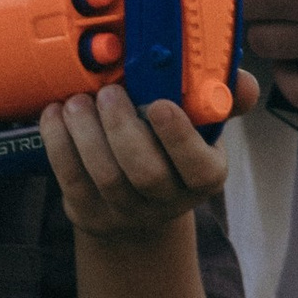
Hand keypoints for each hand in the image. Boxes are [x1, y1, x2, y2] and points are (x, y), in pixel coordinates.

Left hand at [41, 72, 253, 243]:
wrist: (140, 204)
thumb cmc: (171, 149)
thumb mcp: (201, 127)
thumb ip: (220, 100)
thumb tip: (243, 82)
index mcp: (205, 176)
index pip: (199, 167)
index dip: (179, 137)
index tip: (160, 104)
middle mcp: (169, 201)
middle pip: (146, 173)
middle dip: (123, 128)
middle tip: (108, 92)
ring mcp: (128, 213)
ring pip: (106, 177)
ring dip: (86, 133)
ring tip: (77, 100)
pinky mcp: (91, 215)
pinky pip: (72, 181)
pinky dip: (60, 144)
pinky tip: (55, 115)